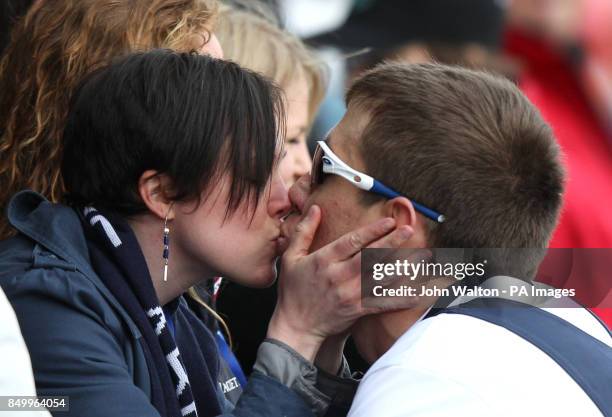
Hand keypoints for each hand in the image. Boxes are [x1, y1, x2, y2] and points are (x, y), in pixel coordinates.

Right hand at [267, 204, 418, 360]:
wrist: (295, 327)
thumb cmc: (293, 290)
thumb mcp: (291, 257)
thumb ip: (303, 231)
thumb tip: (315, 208)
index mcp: (323, 260)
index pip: (351, 242)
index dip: (372, 230)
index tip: (389, 221)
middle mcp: (338, 276)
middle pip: (370, 256)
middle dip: (391, 242)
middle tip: (410, 230)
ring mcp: (350, 294)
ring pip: (380, 278)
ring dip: (403, 266)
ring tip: (422, 255)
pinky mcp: (357, 310)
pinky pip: (383, 303)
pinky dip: (401, 298)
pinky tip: (418, 291)